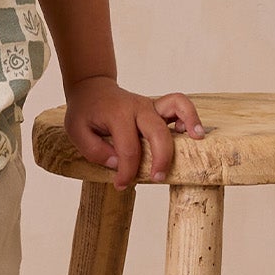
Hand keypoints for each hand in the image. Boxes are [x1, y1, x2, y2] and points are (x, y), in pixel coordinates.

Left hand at [63, 78, 206, 189]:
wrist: (91, 89)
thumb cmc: (85, 112)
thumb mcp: (76, 132)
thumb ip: (94, 150)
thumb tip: (118, 164)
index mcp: (117, 114)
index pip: (128, 149)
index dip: (126, 172)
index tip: (120, 185)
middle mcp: (138, 107)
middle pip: (157, 132)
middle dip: (161, 158)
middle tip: (157, 179)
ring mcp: (150, 105)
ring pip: (177, 106)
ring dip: (189, 122)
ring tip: (197, 140)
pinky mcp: (158, 107)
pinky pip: (179, 104)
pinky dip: (190, 115)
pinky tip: (192, 133)